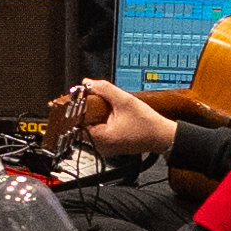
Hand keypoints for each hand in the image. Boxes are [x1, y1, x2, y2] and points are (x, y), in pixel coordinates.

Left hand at [44, 76, 171, 160]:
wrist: (161, 136)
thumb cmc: (147, 124)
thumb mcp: (124, 100)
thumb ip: (104, 89)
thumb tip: (87, 83)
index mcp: (100, 138)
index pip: (75, 124)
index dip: (73, 110)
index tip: (69, 101)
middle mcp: (100, 146)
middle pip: (81, 125)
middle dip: (85, 111)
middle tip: (91, 99)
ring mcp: (105, 147)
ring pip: (90, 127)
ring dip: (93, 115)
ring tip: (106, 107)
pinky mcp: (110, 144)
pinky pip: (99, 130)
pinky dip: (101, 120)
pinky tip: (111, 114)